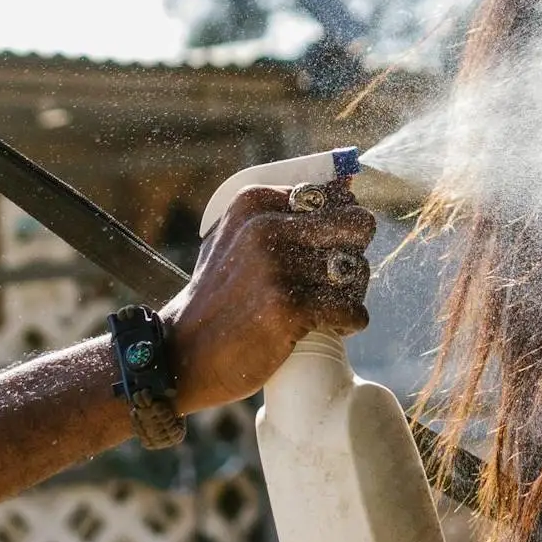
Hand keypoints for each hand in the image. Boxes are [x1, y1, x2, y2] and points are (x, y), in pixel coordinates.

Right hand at [160, 181, 376, 412]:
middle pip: (355, 226)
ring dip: (351, 293)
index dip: (341, 227)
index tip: (327, 251)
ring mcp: (276, 266)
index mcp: (255, 201)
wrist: (184, 354)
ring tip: (325, 308)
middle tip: (334, 281)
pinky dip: (350, 321)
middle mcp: (265, 226)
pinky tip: (331, 326)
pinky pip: (352, 309)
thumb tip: (348, 187)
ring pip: (357, 271)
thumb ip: (281, 211)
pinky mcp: (287, 307)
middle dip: (353, 253)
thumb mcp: (237, 238)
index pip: (335, 197)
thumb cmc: (220, 297)